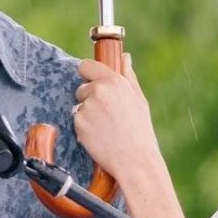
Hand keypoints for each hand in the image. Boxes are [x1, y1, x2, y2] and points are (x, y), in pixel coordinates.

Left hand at [73, 54, 160, 178]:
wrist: (134, 160)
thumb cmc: (140, 131)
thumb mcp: (139, 100)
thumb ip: (129, 77)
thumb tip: (125, 57)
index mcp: (114, 81)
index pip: (86, 65)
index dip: (87, 74)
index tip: (90, 80)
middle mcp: (98, 91)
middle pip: (82, 88)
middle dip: (89, 98)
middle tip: (106, 115)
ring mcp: (87, 107)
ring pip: (79, 106)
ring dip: (87, 114)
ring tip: (106, 127)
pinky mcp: (79, 123)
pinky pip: (77, 121)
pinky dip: (85, 128)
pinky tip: (99, 136)